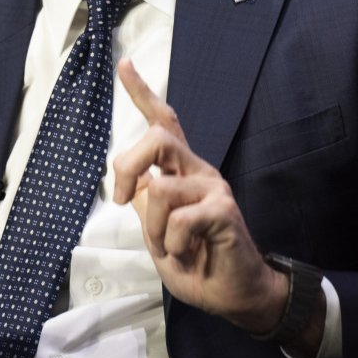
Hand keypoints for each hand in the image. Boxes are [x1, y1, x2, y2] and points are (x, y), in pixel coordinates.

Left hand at [112, 58, 290, 337]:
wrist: (236, 294)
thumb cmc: (198, 263)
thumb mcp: (158, 234)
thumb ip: (147, 206)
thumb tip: (134, 186)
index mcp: (182, 172)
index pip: (163, 122)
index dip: (142, 92)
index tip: (124, 63)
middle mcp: (199, 171)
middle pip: (156, 138)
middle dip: (127, 166)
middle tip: (121, 199)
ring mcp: (213, 188)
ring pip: (159, 189)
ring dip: (152, 228)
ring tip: (170, 247)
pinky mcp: (223, 210)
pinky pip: (177, 220)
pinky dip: (172, 244)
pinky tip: (188, 254)